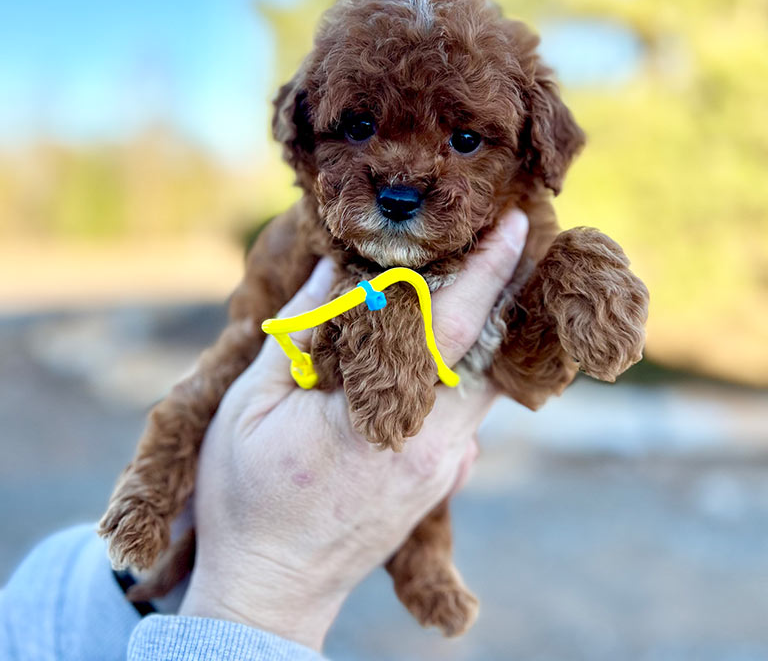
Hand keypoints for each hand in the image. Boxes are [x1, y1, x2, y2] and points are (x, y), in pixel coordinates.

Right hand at [179, 208, 528, 649]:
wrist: (271, 590)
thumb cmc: (249, 498)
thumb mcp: (251, 404)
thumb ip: (298, 330)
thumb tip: (331, 268)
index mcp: (385, 419)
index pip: (452, 327)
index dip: (486, 270)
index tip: (512, 225)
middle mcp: (432, 445)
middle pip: (488, 351)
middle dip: (500, 290)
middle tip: (500, 239)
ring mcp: (442, 470)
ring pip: (484, 384)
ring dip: (484, 330)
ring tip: (474, 282)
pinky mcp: (439, 483)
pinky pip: (468, 417)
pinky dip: (464, 372)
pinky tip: (442, 351)